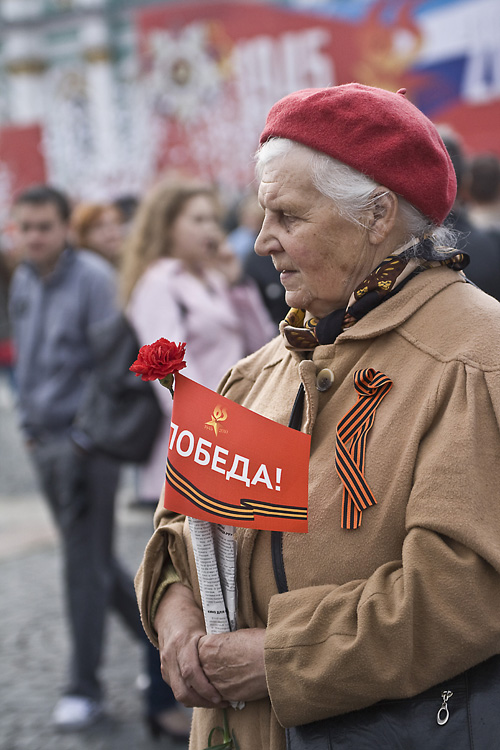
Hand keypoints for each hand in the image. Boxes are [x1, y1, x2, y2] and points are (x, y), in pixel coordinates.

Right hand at [154, 583, 227, 708]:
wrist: (170, 611)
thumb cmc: (194, 617)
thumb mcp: (207, 624)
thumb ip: (216, 642)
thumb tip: (241, 656)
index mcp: (182, 641)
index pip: (190, 672)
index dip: (205, 688)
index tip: (220, 697)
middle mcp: (170, 654)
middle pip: (182, 689)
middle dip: (203, 701)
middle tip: (222, 703)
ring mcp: (165, 664)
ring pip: (179, 693)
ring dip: (198, 702)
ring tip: (216, 702)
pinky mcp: (164, 670)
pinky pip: (176, 689)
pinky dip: (191, 696)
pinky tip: (205, 696)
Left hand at [198, 628, 267, 702]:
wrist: (273, 660)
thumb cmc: (259, 642)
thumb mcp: (236, 635)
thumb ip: (222, 643)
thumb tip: (223, 647)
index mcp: (207, 646)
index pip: (198, 650)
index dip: (208, 651)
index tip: (216, 652)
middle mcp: (207, 665)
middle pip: (201, 668)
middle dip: (211, 667)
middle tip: (225, 664)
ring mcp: (216, 682)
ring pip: (209, 683)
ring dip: (217, 681)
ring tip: (232, 675)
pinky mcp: (227, 695)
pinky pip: (221, 694)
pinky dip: (227, 690)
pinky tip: (238, 684)